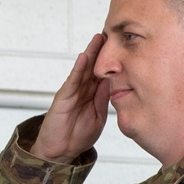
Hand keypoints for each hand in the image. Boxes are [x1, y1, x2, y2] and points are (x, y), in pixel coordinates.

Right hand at [30, 34, 109, 162]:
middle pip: (94, 66)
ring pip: (83, 69)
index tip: (124, 46)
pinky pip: (72, 81)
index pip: (104, 72)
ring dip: (91, 53)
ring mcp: (72, 92)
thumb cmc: (78, 136)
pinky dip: (78, 69)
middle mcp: (82, 90)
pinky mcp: (63, 98)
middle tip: (112, 32)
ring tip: (98, 37)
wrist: (60, 152)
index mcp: (92, 94)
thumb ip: (104, 100)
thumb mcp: (98, 116)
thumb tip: (114, 82)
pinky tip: (84, 57)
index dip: (112, 60)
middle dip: (102, 50)